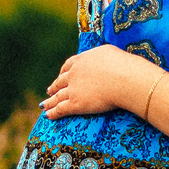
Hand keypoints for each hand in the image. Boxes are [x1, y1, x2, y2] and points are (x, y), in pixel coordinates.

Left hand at [42, 45, 156, 120]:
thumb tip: (104, 57)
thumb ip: (101, 56)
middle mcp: (74, 73)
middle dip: (54, 86)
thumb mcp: (109, 53)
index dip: (63, 72)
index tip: (60, 75)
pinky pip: (60, 109)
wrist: (124, 78)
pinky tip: (47, 116)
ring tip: (44, 105)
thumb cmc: (123, 65)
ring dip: (50, 101)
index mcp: (82, 60)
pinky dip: (53, 112)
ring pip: (57, 96)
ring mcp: (73, 89)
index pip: (69, 65)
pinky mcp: (76, 103)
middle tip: (50, 91)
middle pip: (60, 81)